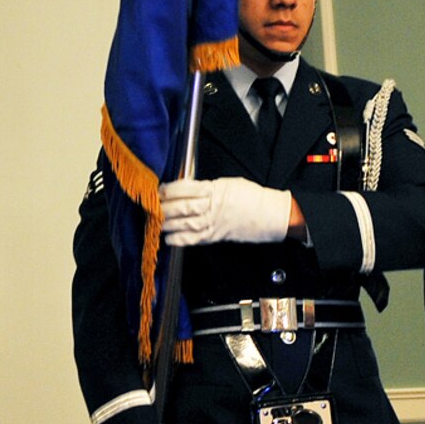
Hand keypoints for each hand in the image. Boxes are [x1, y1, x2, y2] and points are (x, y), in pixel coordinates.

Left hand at [161, 177, 292, 245]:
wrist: (271, 215)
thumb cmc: (252, 197)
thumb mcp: (229, 183)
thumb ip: (208, 187)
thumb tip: (189, 189)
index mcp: (216, 190)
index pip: (187, 189)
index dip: (171, 190)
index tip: (160, 190)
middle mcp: (213, 207)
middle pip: (183, 207)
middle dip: (165, 207)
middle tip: (153, 206)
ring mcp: (214, 223)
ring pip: (186, 224)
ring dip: (168, 223)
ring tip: (156, 221)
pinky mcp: (216, 236)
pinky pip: (195, 239)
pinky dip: (180, 240)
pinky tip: (169, 238)